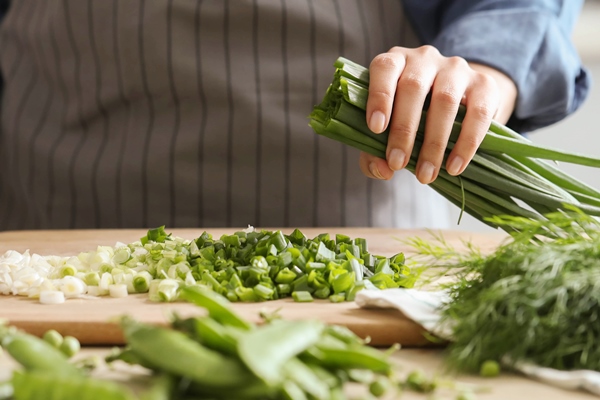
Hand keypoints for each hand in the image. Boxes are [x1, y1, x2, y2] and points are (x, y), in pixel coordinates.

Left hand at [359, 45, 516, 183]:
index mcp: (395, 62)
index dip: (379, 97)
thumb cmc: (411, 119)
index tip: (376, 129)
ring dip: (434, 143)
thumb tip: (383, 170)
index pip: (384, 68)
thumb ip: (374, 152)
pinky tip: (453, 167)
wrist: (458, 106)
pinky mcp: (484, 84)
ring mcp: (456, 68)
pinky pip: (478, 112)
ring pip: (445, 100)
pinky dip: (466, 143)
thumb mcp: (388, 132)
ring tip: (425, 174)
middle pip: (413, 87)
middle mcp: (424, 58)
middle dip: (404, 130)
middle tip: (398, 164)